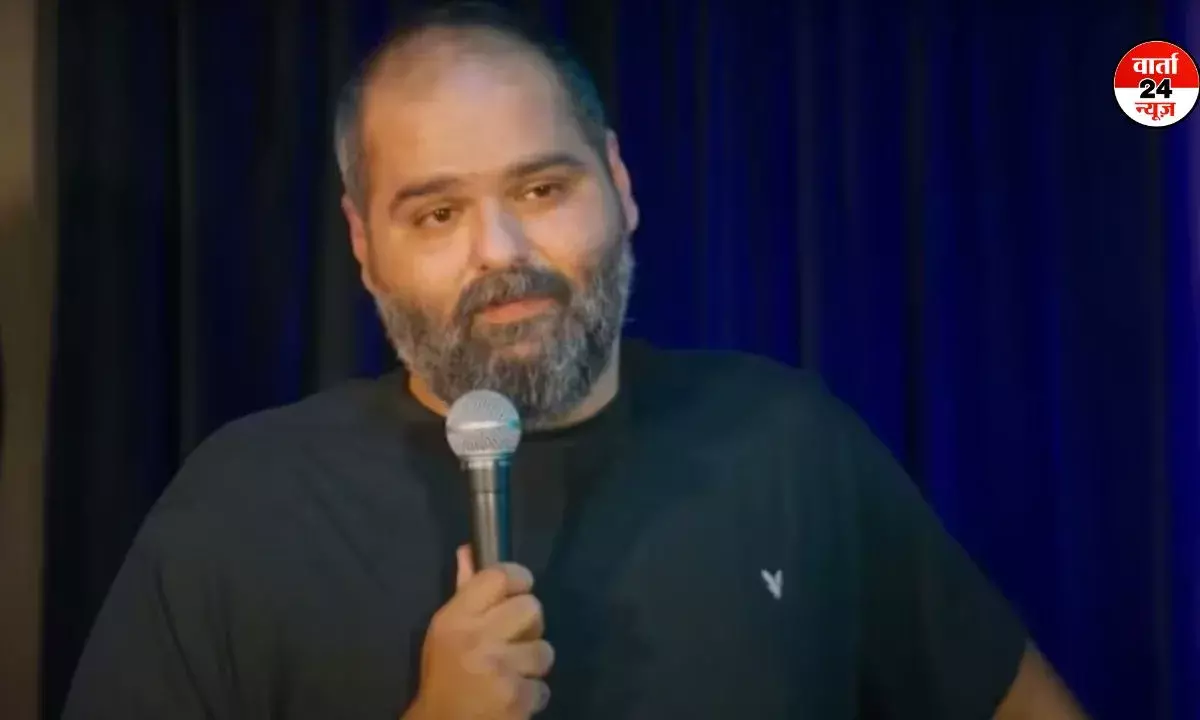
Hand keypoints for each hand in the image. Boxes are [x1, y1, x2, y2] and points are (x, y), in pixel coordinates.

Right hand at [404, 546, 552, 718]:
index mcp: (457, 617)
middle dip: (528, 625)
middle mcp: (479, 639)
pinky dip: (532, 695)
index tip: (518, 589)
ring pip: (545, 650)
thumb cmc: (443, 673)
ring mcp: (500, 670)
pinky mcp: (516, 700)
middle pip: (532, 608)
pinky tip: (512, 696)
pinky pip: (544, 687)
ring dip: (532, 664)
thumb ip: (464, 591)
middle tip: (512, 639)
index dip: (519, 579)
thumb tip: (469, 550)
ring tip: (511, 672)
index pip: (501, 576)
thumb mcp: (445, 630)